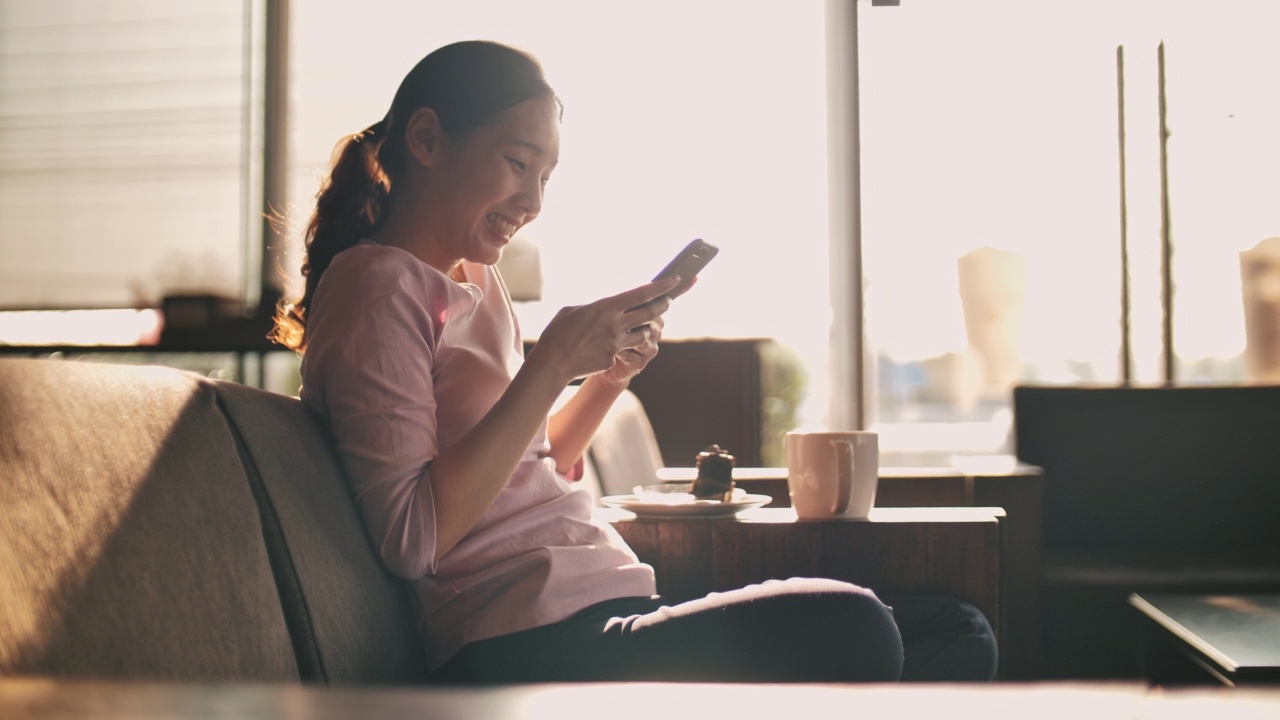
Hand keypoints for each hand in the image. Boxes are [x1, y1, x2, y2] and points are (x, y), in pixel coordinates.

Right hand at [531, 275, 679, 383]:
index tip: (674, 280)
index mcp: (606, 307)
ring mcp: (616, 343)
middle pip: (650, 313)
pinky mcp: (613, 358)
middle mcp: (615, 324)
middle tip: (669, 300)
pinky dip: (621, 347)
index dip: (661, 286)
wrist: (552, 363)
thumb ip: (595, 308)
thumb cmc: (558, 333)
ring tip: (641, 325)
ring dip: (645, 329)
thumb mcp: (573, 311)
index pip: (641, 293)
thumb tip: (605, 308)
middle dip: (663, 305)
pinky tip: (606, 348)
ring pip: (643, 334)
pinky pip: (624, 350)